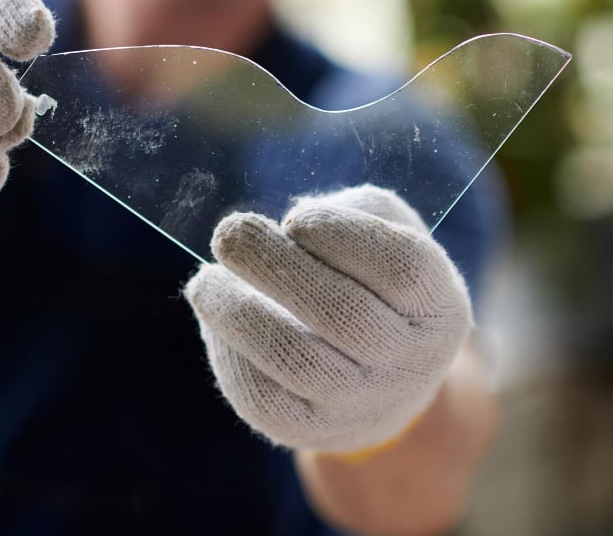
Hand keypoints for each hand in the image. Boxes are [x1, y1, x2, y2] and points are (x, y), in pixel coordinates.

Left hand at [185, 185, 472, 453]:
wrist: (383, 377)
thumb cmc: (377, 284)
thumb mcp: (387, 234)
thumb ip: (352, 213)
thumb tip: (285, 229)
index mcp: (437, 306)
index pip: (400, 268)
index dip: (342, 235)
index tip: (294, 219)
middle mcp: (409, 361)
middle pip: (342, 314)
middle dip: (275, 265)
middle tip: (230, 232)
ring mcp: (361, 404)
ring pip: (298, 361)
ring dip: (240, 313)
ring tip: (206, 281)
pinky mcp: (311, 429)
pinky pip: (264, 400)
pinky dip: (230, 355)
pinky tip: (215, 321)